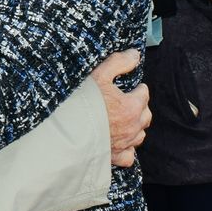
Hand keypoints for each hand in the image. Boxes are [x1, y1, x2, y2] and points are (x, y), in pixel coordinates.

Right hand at [90, 49, 150, 166]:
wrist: (65, 131)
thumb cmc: (81, 101)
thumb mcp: (99, 75)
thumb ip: (119, 63)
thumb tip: (135, 54)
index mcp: (131, 106)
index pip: (144, 93)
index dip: (137, 88)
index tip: (129, 86)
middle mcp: (132, 126)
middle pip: (146, 114)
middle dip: (140, 106)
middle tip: (127, 100)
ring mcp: (125, 143)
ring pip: (140, 134)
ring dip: (136, 126)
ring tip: (124, 119)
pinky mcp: (115, 156)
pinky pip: (130, 155)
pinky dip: (128, 148)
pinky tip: (121, 141)